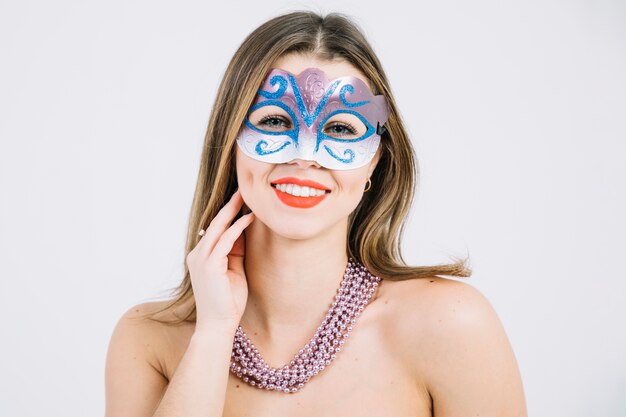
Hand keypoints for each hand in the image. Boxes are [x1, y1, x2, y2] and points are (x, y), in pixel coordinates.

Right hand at [185, 189, 253, 332]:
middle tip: (243, 189)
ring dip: (234, 211)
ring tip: (247, 197)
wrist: (217, 325)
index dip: (229, 214)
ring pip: (219, 227)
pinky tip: (249, 218)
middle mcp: (197, 254)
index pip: (216, 229)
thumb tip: (243, 231)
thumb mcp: (233, 270)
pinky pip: (226, 240)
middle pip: (215, 223)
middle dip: (230, 206)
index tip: (241, 200)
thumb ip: (235, 251)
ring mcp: (201, 259)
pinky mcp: (210, 264)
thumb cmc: (227, 302)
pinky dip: (238, 227)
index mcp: (201, 256)